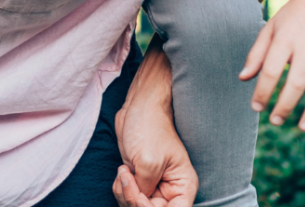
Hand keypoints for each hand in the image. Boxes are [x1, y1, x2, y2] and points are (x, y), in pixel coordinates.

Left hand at [112, 49, 196, 206]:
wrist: (139, 106)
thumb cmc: (149, 127)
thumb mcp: (147, 162)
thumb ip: (144, 190)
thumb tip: (137, 204)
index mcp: (183, 186)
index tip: (140, 197)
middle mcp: (171, 189)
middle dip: (134, 200)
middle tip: (126, 177)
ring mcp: (154, 185)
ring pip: (137, 206)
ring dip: (125, 194)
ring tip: (123, 172)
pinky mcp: (140, 179)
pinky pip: (129, 196)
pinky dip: (121, 189)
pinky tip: (121, 173)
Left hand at [240, 0, 304, 130]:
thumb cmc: (291, 17)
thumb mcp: (269, 29)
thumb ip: (256, 54)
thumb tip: (243, 78)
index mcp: (285, 39)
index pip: (272, 70)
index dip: (263, 91)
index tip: (256, 107)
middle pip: (297, 83)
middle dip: (285, 105)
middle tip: (275, 121)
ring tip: (302, 127)